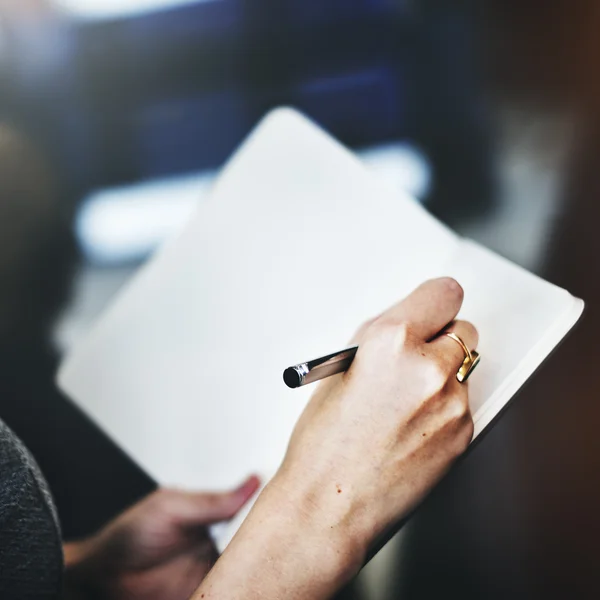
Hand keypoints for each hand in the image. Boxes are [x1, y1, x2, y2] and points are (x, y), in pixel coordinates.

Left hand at [65, 477, 259, 599]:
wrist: (100, 580)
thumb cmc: (127, 537)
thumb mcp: (169, 508)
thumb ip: (209, 501)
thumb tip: (250, 483)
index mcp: (210, 516)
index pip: (248, 511)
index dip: (265, 513)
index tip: (279, 510)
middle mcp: (215, 544)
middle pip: (252, 543)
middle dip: (262, 542)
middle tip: (272, 542)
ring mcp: (210, 572)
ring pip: (244, 569)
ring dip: (252, 567)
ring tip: (262, 563)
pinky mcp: (203, 593)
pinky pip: (229, 590)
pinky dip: (238, 587)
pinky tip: (244, 580)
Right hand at [277, 277, 476, 551]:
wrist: (329, 506)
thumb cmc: (322, 442)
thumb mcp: (341, 368)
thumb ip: (382, 337)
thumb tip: (411, 322)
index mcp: (391, 341)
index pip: (444, 293)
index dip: (434, 301)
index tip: (431, 309)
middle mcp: (429, 367)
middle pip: (464, 329)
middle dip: (441, 338)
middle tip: (414, 358)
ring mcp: (452, 403)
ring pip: (464, 367)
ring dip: (442, 374)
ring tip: (405, 401)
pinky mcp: (464, 434)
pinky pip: (463, 402)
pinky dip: (443, 406)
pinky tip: (412, 427)